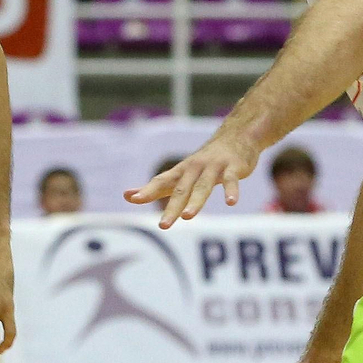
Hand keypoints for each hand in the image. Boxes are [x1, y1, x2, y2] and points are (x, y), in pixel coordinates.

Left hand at [124, 130, 259, 227]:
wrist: (236, 136)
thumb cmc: (203, 162)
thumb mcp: (179, 174)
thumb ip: (156, 187)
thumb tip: (127, 196)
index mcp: (181, 172)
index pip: (161, 182)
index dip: (147, 190)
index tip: (133, 199)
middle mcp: (194, 168)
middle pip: (181, 190)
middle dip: (172, 207)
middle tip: (163, 226)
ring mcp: (213, 167)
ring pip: (203, 186)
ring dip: (195, 201)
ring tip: (187, 217)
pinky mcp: (233, 167)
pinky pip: (230, 180)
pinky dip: (231, 191)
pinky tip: (231, 203)